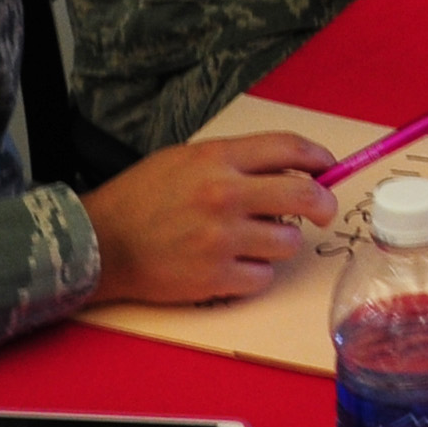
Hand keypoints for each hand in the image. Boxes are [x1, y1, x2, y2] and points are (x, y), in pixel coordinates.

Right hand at [80, 132, 338, 304]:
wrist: (100, 243)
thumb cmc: (140, 199)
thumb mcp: (183, 160)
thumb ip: (233, 161)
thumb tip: (286, 169)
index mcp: (216, 160)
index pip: (287, 148)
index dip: (317, 157)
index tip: (327, 166)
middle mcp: (224, 196)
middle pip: (304, 196)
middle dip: (322, 204)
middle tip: (321, 210)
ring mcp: (221, 239)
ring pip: (288, 242)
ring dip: (280, 242)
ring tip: (255, 240)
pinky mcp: (216, 277)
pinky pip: (263, 276)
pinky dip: (255, 272)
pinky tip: (235, 264)